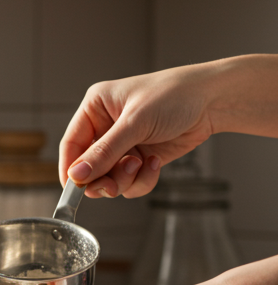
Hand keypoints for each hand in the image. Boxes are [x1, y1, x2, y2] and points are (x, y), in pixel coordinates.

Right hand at [59, 63, 217, 199]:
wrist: (214, 100)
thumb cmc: (176, 95)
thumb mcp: (135, 122)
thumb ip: (104, 152)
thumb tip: (77, 175)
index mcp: (95, 108)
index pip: (71, 145)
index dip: (71, 169)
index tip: (76, 189)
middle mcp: (105, 128)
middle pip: (87, 168)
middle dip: (102, 179)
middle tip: (113, 185)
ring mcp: (122, 145)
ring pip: (108, 179)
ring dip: (125, 180)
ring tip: (141, 164)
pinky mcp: (139, 159)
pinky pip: (129, 183)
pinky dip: (141, 180)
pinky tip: (154, 163)